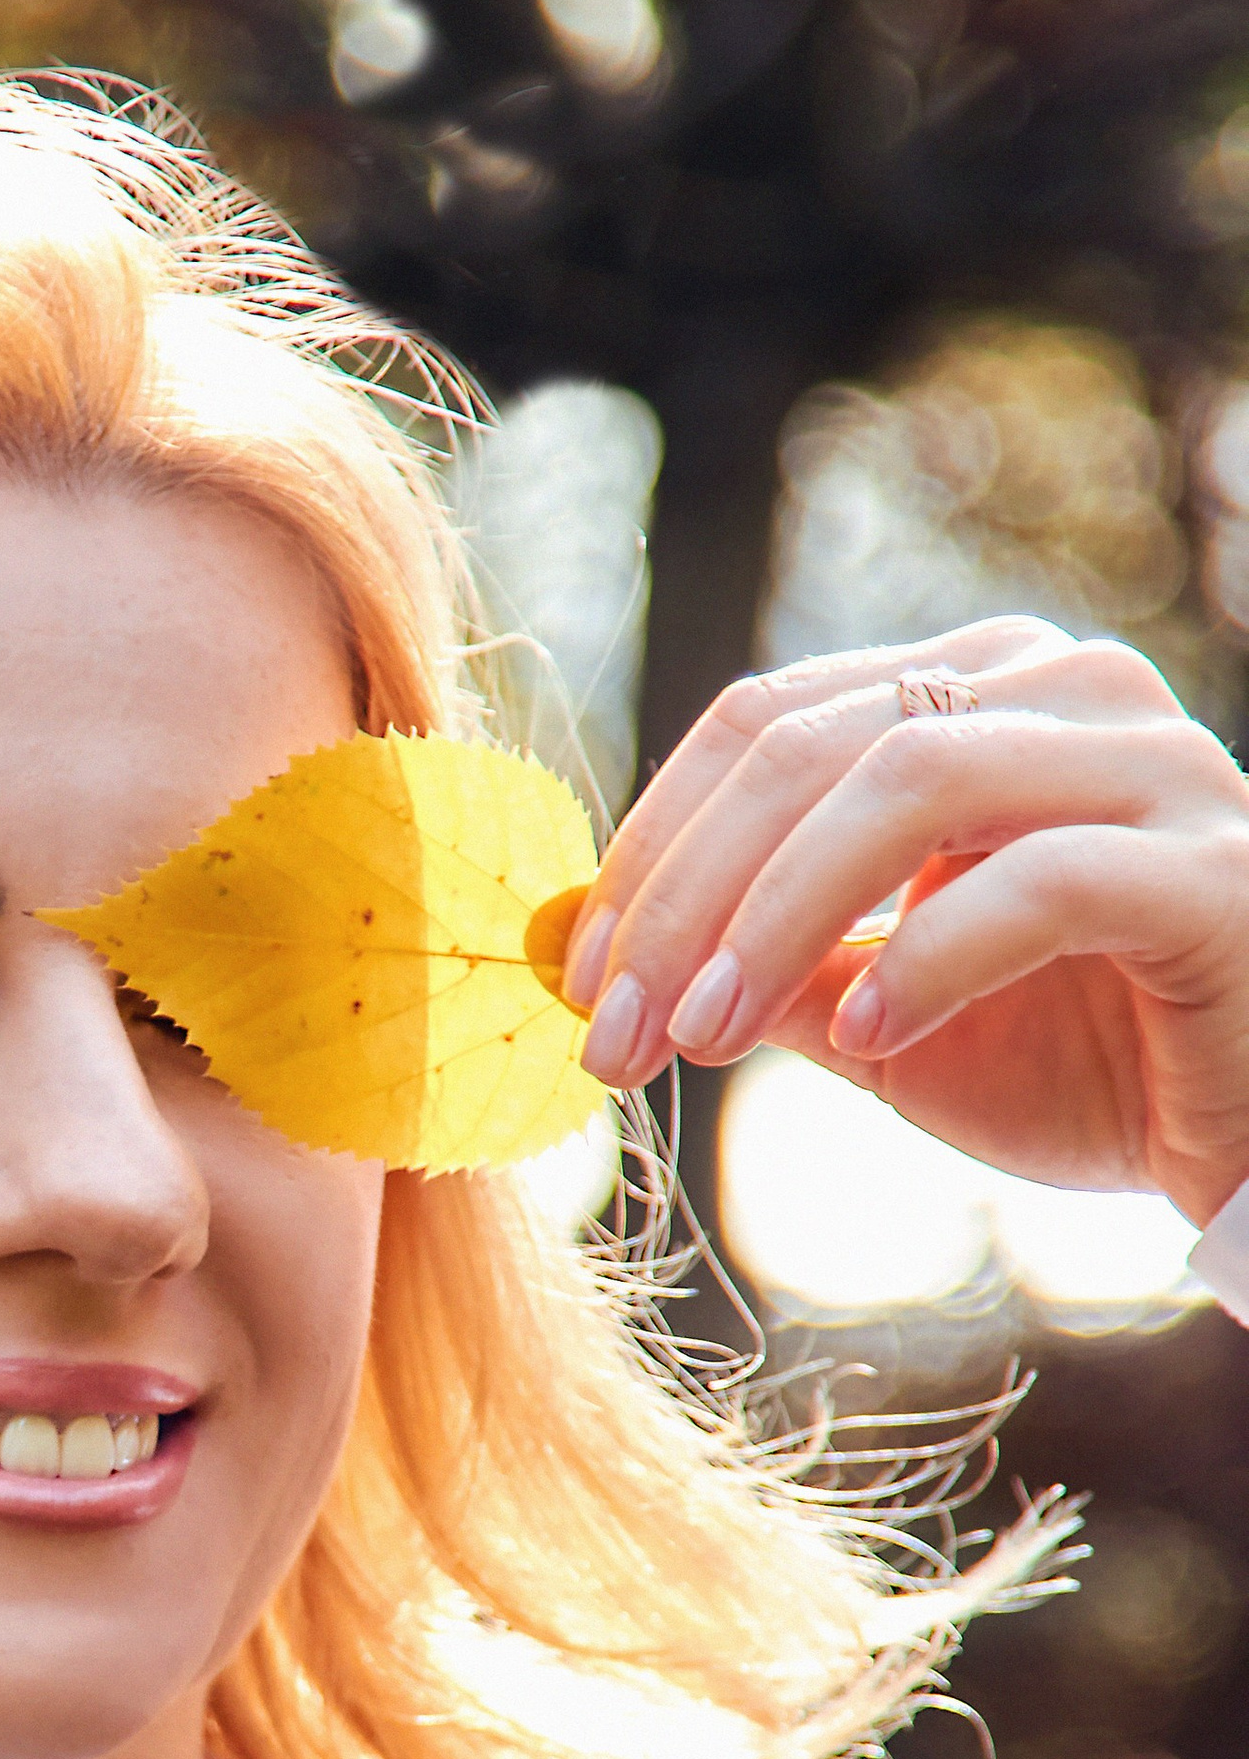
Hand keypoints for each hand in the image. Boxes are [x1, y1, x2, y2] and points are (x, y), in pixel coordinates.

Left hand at [561, 618, 1248, 1226]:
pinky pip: (1039, 881)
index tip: (573, 979)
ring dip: (772, 920)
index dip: (649, 848)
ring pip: (910, 782)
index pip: (766, 723)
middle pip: (814, 745)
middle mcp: (1068, 691)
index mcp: (979, 692)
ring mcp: (1154, 764)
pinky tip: (867, 1043)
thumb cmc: (1078, 1067)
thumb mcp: (878, 1019)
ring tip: (699, 1039)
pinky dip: (928, 959)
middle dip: (683, 897)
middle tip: (609, 1033)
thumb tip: (597, 961)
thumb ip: (760, 970)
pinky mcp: (1213, 871)